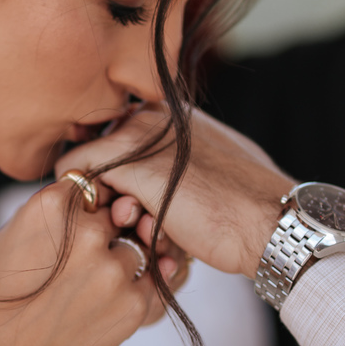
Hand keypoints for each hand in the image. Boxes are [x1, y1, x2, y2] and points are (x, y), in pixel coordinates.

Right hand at [0, 178, 164, 345]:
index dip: (88, 205)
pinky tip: (104, 307)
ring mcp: (114, 270)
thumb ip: (47, 214)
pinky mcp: (133, 306)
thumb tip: (77, 202)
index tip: (80, 223)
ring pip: (136, 250)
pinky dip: (133, 293)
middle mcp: (88, 232)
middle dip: (106, 235)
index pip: (91, 185)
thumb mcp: (7, 239)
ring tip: (88, 292)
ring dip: (120, 266)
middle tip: (82, 264)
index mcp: (52, 206)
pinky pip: (150, 285)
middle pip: (118, 216)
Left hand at [56, 105, 294, 279]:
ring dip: (107, 203)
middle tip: (138, 219)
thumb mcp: (213, 173)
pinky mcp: (128, 164)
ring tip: (147, 228)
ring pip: (87, 165)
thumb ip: (180, 166)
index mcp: (174, 115)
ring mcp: (138, 135)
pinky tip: (138, 231)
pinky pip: (76, 177)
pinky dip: (92, 208)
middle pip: (100, 150)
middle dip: (110, 188)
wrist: (268, 221)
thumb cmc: (246, 208)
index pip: (120, 137)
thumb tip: (155, 185)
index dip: (122, 174)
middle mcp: (153, 115)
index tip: (136, 201)